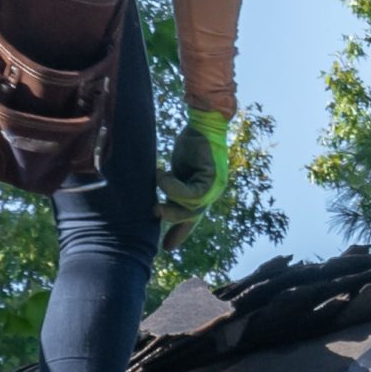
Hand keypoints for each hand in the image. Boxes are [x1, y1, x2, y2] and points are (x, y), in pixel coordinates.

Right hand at [156, 107, 231, 253]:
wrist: (203, 123)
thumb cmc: (191, 144)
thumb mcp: (178, 172)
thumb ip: (173, 189)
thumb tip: (156, 204)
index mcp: (203, 192)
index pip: (192, 218)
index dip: (180, 233)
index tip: (167, 248)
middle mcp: (212, 193)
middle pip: (191, 215)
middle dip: (173, 218)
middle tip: (154, 211)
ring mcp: (215, 186)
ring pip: (192, 206)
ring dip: (170, 197)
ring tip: (157, 182)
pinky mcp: (213, 178)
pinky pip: (193, 194)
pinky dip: (174, 187)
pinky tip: (162, 176)